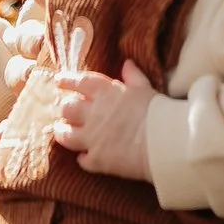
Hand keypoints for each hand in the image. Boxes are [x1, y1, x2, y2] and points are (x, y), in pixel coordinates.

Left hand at [52, 59, 156, 178]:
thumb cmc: (157, 111)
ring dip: (63, 133)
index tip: (59, 81)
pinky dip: (83, 158)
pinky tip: (84, 157)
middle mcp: (94, 114)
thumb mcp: (145, 88)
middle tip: (66, 110)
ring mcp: (93, 138)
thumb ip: (133, 76)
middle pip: (68, 108)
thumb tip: (127, 63)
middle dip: (65, 109)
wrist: (164, 141)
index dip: (68, 81)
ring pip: (66, 135)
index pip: (80, 82)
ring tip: (62, 131)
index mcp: (106, 93)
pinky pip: (83, 160)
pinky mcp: (97, 159)